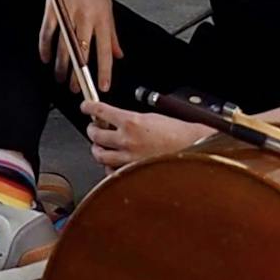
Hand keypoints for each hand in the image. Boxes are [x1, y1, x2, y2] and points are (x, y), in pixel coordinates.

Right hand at [36, 0, 119, 100]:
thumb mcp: (108, 7)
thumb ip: (111, 33)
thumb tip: (118, 55)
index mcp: (102, 17)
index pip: (105, 50)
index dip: (104, 71)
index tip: (102, 86)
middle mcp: (86, 17)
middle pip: (82, 53)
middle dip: (78, 74)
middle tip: (76, 88)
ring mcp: (68, 13)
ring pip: (64, 47)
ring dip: (62, 66)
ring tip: (61, 78)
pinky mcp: (52, 8)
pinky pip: (47, 33)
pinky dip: (45, 48)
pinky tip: (46, 58)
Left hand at [85, 97, 206, 171]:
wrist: (193, 148)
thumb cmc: (178, 133)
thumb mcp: (152, 116)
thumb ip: (130, 119)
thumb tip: (116, 120)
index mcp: (131, 121)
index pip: (101, 111)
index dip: (89, 107)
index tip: (86, 106)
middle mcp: (127, 140)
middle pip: (96, 135)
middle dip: (92, 130)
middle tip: (94, 127)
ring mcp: (128, 158)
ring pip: (100, 155)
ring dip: (97, 149)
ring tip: (100, 145)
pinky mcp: (132, 172)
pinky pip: (111, 172)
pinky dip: (109, 166)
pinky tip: (113, 162)